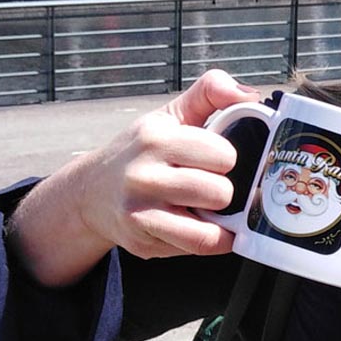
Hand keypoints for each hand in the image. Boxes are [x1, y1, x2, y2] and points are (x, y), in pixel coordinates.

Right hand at [10, 70, 259, 284]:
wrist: (91, 192)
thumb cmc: (141, 152)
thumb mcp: (170, 115)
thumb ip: (210, 93)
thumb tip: (250, 94)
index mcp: (156, 138)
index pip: (223, 154)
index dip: (226, 158)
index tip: (213, 160)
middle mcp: (144, 175)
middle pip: (220, 192)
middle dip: (222, 191)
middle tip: (207, 186)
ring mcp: (141, 212)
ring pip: (211, 228)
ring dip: (218, 219)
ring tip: (206, 208)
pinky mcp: (143, 242)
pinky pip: (197, 247)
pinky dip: (212, 241)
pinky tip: (204, 227)